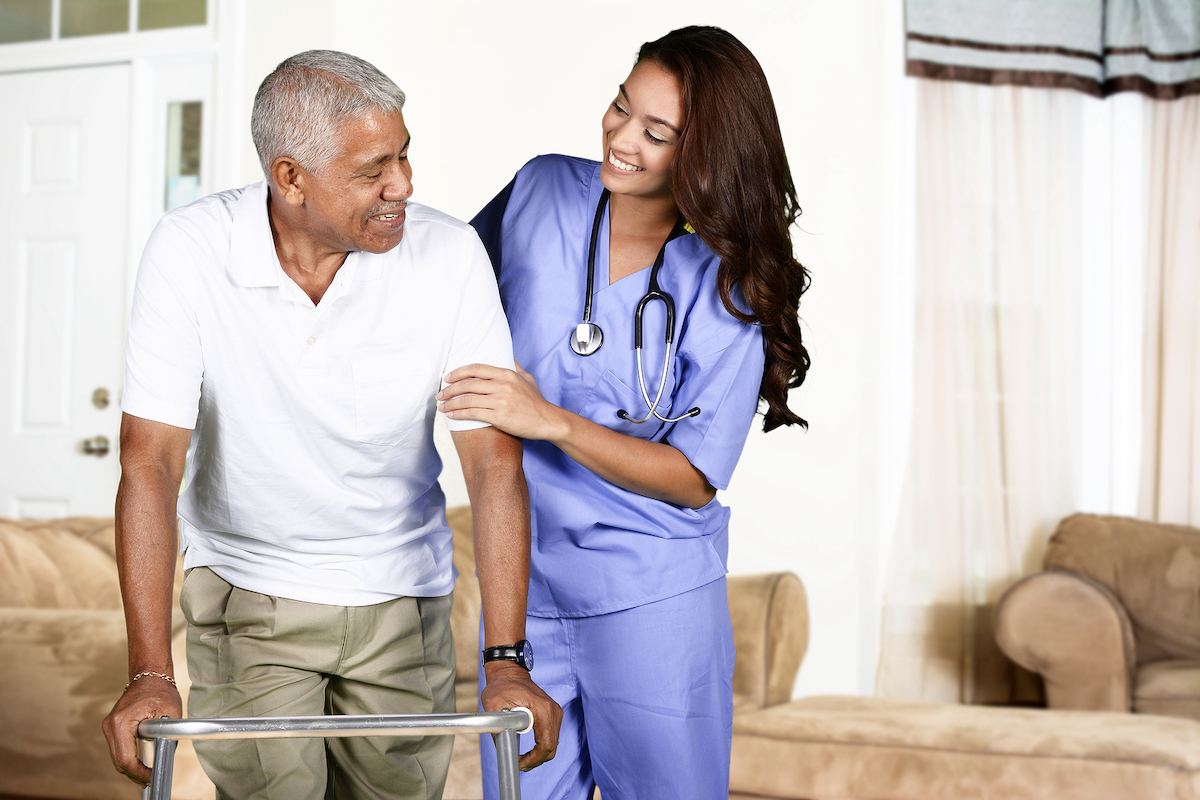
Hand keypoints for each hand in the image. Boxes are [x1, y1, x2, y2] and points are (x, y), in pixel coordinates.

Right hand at [102, 676, 181, 786]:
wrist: (150, 675)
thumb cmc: (161, 691)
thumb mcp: (171, 714)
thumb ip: (167, 737)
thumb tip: (165, 759)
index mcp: (121, 722)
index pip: (126, 759)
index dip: (139, 773)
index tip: (152, 778)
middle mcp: (110, 725)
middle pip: (118, 761)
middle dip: (134, 774)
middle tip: (151, 780)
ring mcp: (109, 726)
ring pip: (117, 757)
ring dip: (131, 767)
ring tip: (147, 775)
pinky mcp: (112, 727)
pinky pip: (119, 749)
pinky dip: (128, 758)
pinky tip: (139, 765)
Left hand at [438, 362, 565, 441]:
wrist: (547, 420)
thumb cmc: (536, 401)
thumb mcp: (527, 378)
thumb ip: (515, 367)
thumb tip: (507, 356)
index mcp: (507, 374)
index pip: (476, 368)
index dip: (458, 372)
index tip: (447, 378)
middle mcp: (502, 385)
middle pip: (468, 384)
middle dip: (449, 389)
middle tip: (440, 394)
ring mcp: (500, 401)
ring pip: (467, 400)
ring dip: (450, 403)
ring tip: (442, 407)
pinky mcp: (499, 417)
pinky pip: (473, 414)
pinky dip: (458, 414)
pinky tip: (451, 415)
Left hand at [481, 661, 561, 770]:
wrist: (509, 672)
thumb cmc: (501, 686)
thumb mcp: (493, 705)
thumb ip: (497, 727)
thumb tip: (502, 747)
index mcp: (542, 710)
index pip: (546, 745)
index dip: (533, 760)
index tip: (519, 764)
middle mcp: (553, 711)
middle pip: (552, 747)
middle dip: (536, 760)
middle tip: (520, 764)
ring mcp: (555, 711)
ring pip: (553, 743)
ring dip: (539, 754)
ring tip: (523, 758)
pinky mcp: (553, 713)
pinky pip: (551, 736)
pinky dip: (542, 745)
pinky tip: (530, 749)